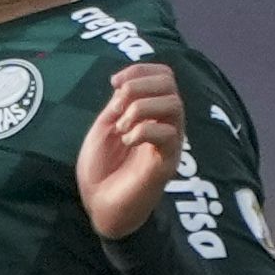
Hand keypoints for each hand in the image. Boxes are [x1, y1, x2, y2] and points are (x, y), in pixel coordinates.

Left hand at [77, 62, 185, 239]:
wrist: (100, 205)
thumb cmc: (102, 168)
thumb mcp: (105, 127)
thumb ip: (119, 104)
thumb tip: (128, 85)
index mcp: (151, 112)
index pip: (163, 76)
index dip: (140, 70)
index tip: (114, 82)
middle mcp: (165, 123)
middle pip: (171, 85)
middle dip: (140, 86)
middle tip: (118, 107)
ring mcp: (169, 142)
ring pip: (174, 105)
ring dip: (141, 109)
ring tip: (122, 127)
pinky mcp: (168, 162)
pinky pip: (169, 134)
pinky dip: (143, 130)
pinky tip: (127, 142)